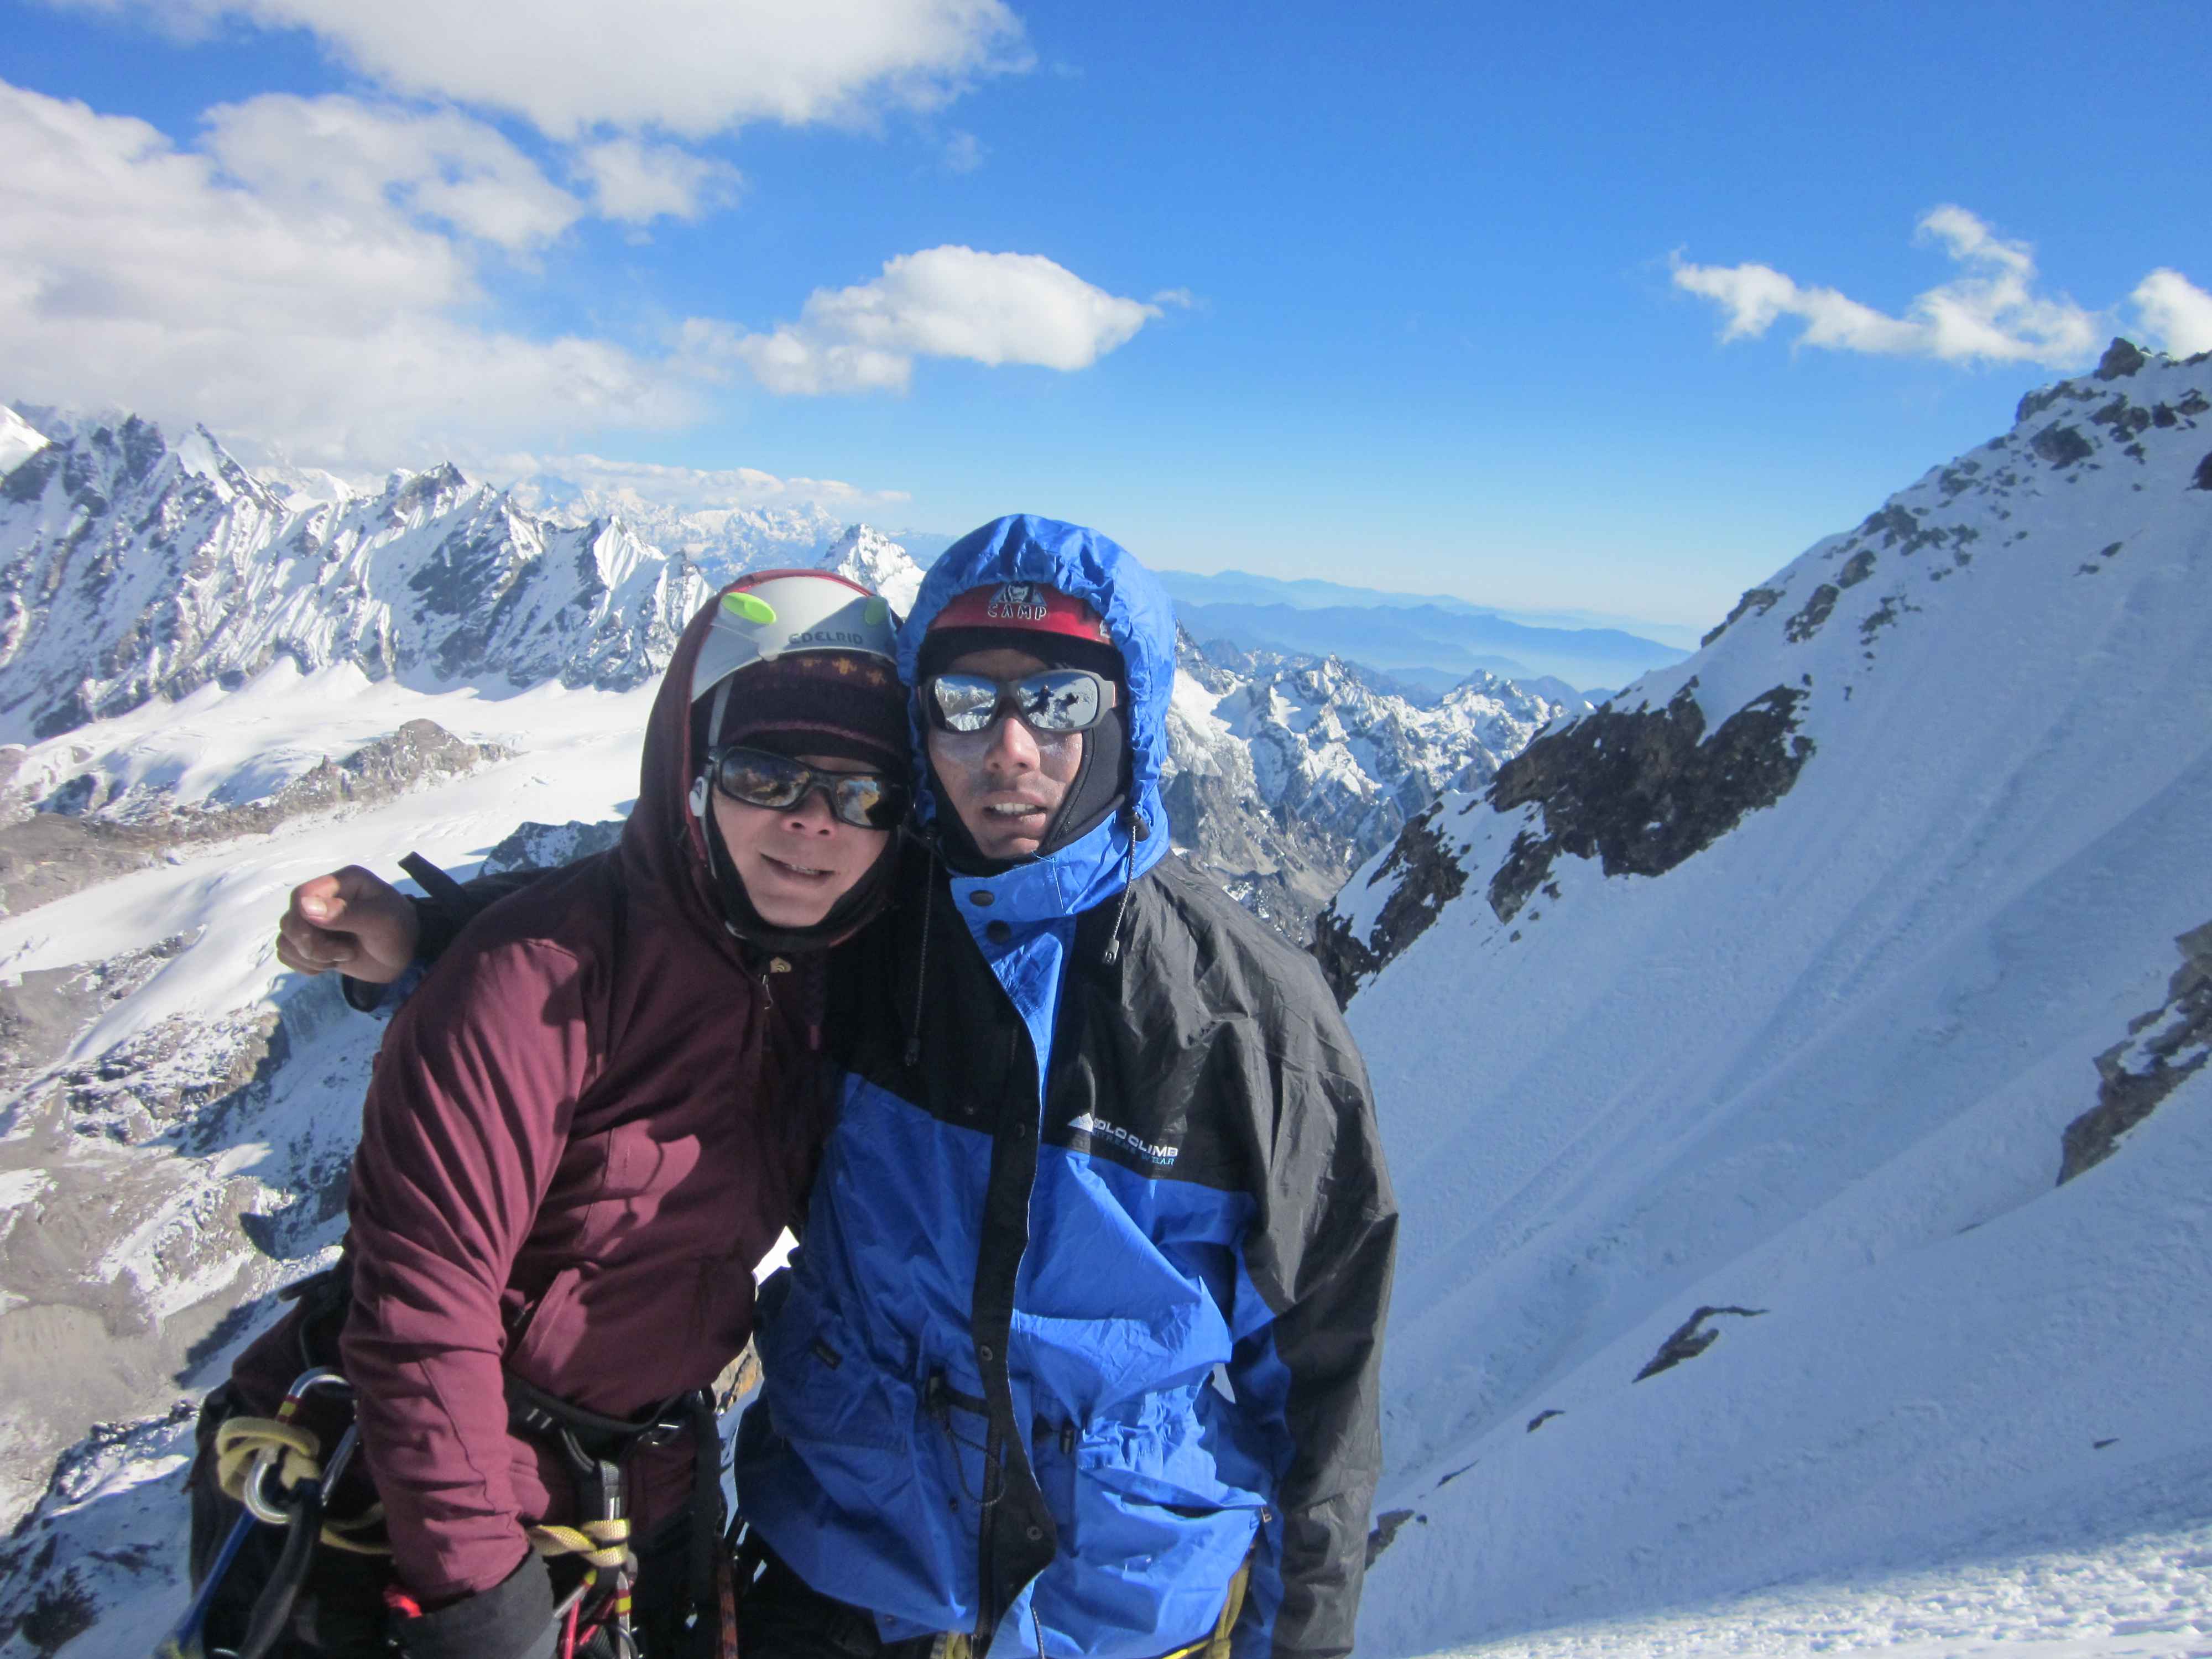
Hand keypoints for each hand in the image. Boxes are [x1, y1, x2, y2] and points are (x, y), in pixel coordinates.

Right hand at [276, 866, 420, 983]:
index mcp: (342, 882)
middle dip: (313, 946)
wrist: (405, 958)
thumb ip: (346, 913)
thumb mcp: (382, 921)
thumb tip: (304, 907)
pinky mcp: (310, 940)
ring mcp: (314, 919)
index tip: (334, 945)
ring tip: (343, 957)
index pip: (302, 895)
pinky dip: (304, 965)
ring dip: (311, 957)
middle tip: (346, 954)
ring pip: (286, 939)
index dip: (307, 923)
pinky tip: (329, 965)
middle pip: (291, 921)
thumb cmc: (400, 932)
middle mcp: (323, 897)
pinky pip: (287, 953)